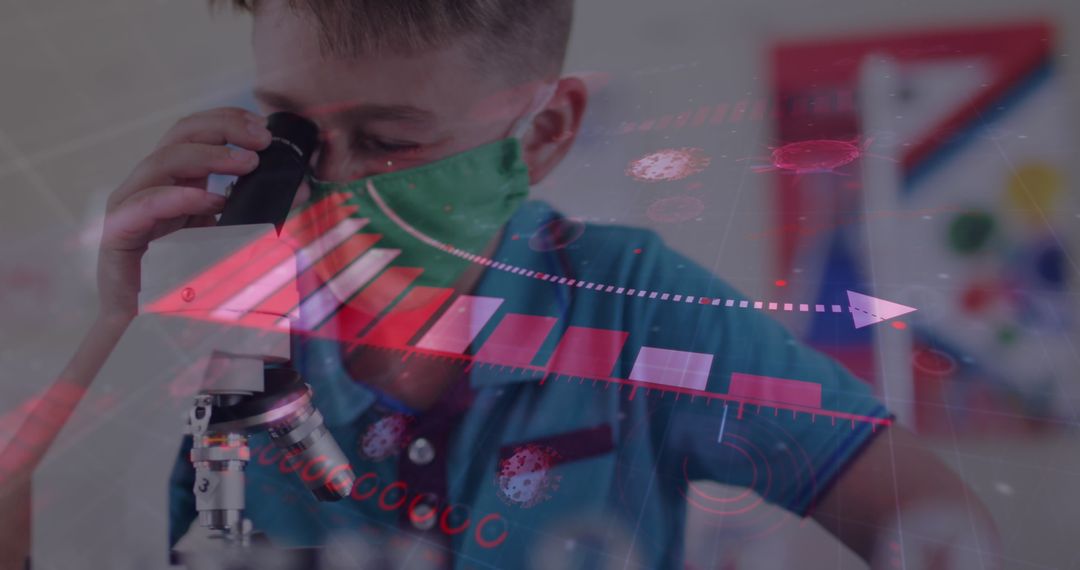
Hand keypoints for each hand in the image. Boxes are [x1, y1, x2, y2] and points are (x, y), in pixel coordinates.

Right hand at [97, 107, 271, 318]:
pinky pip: (144, 204)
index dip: (227, 122)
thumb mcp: (236, 238)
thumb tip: (301, 189)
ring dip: (208, 156)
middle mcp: (152, 187)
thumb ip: (262, 213)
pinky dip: (178, 196)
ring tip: (246, 165)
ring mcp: (132, 207)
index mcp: (179, 182)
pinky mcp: (119, 233)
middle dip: (223, 129)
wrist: (154, 329)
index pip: (196, 133)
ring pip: (162, 161)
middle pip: (179, 135)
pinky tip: (210, 199)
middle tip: (261, 140)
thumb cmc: (194, 283)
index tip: (265, 130)